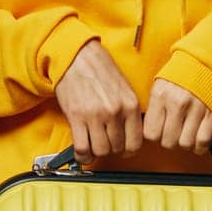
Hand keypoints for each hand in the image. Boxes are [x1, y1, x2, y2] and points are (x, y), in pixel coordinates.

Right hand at [53, 39, 142, 164]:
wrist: (76, 55)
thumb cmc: (98, 68)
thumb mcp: (123, 88)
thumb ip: (128, 111)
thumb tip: (128, 134)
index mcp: (130, 105)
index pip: (135, 143)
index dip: (127, 150)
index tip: (121, 149)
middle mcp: (115, 111)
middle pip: (117, 148)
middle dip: (110, 149)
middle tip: (104, 143)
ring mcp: (96, 115)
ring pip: (100, 150)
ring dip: (96, 151)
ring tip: (92, 145)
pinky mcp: (77, 116)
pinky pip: (82, 147)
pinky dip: (82, 154)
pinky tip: (81, 151)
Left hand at [142, 78, 211, 154]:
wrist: (206, 63)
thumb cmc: (180, 75)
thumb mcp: (159, 85)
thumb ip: (153, 106)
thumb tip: (146, 128)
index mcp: (160, 95)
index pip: (150, 133)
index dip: (154, 135)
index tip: (157, 131)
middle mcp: (177, 103)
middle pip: (168, 142)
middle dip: (169, 141)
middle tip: (171, 133)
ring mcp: (196, 110)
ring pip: (185, 144)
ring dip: (184, 144)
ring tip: (184, 135)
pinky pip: (203, 141)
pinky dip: (200, 146)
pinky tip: (196, 140)